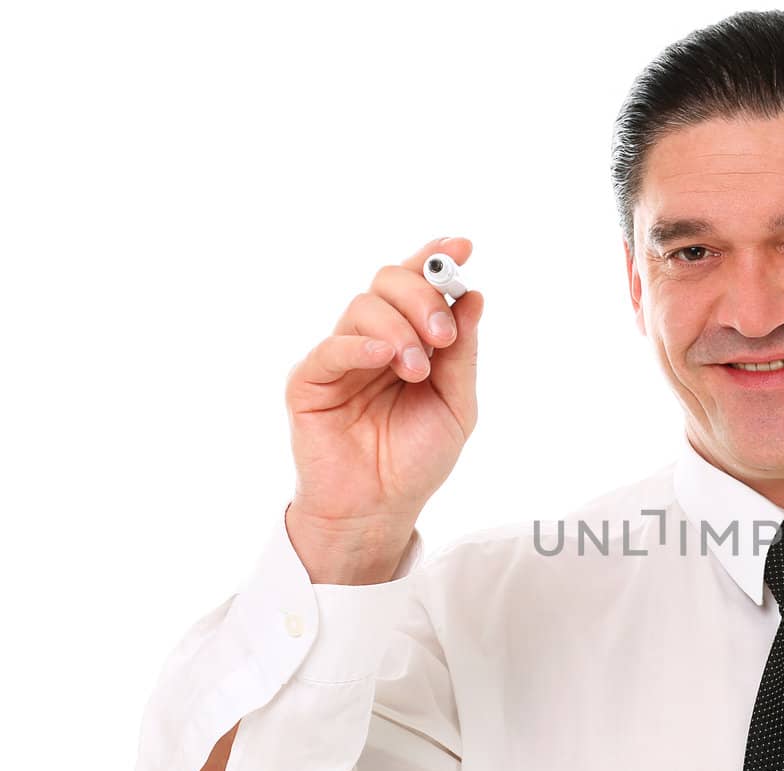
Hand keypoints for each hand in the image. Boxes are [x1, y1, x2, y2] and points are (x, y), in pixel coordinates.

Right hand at [283, 236, 484, 577]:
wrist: (380, 510)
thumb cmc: (415, 460)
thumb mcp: (456, 406)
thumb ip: (464, 354)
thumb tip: (474, 297)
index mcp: (410, 338)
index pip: (418, 284)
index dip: (437, 259)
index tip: (462, 246)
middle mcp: (374, 338)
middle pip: (389, 281)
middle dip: (422, 296)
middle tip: (444, 335)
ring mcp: (341, 356)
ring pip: (364, 306)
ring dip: (399, 330)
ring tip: (416, 372)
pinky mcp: (310, 380)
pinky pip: (333, 347)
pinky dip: (362, 345)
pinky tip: (386, 358)